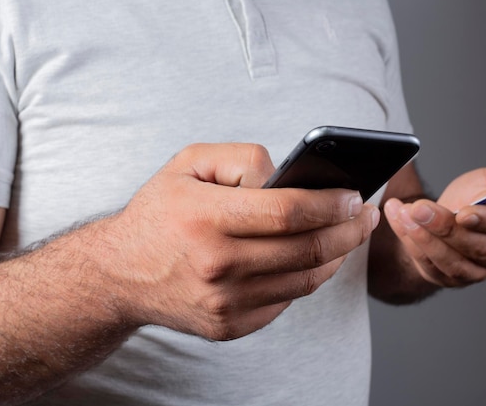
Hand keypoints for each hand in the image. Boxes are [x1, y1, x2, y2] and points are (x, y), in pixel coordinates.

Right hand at [106, 143, 379, 339]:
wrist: (120, 273)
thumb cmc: (160, 212)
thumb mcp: (189, 163)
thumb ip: (243, 160)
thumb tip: (290, 177)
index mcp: (205, 219)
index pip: (288, 212)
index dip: (331, 204)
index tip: (354, 196)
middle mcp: (216, 265)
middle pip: (306, 249)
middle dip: (348, 230)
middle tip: (366, 214)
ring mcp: (223, 302)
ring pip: (304, 279)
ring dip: (337, 256)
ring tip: (349, 234)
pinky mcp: (228, 325)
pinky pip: (285, 300)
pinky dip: (307, 277)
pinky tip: (314, 257)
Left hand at [383, 168, 485, 287]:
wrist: (448, 215)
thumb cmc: (475, 197)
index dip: (485, 220)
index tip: (464, 212)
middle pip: (475, 247)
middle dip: (445, 228)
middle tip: (420, 209)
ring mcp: (474, 272)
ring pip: (449, 260)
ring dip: (423, 237)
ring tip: (405, 213)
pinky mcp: (448, 278)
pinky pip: (427, 263)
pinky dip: (408, 240)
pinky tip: (398, 219)